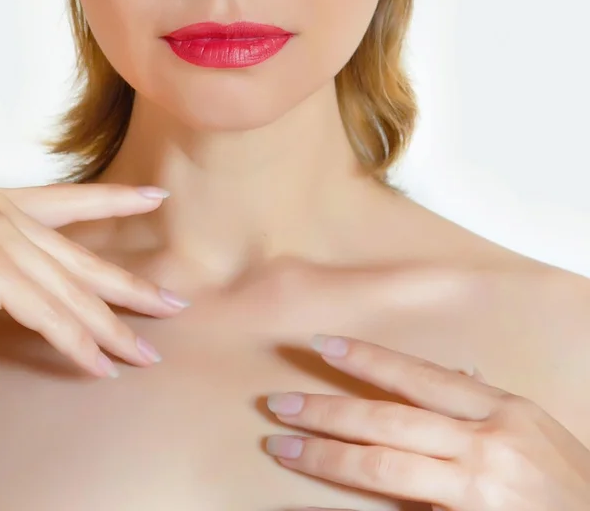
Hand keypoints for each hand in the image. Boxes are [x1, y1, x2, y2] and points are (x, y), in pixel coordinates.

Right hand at [0, 182, 189, 377]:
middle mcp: (4, 212)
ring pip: (73, 292)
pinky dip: (77, 344)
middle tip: (172, 305)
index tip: (156, 198)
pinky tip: (98, 366)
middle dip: (131, 286)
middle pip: (83, 257)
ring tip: (143, 354)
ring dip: (111, 329)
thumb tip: (26, 284)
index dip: (117, 199)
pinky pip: (49, 316)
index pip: (71, 198)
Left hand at [264, 334, 589, 509]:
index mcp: (504, 411)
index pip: (419, 376)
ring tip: (283, 446)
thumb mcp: (535, 431)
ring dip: (326, 456)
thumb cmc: (573, 487)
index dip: (367, 359)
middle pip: (390, 420)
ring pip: (384, 467)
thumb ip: (488, 404)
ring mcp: (478, 492)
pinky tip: (310, 504)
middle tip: (279, 402)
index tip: (321, 345)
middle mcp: (488, 447)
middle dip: (329, 409)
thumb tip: (455, 370)